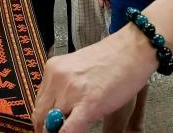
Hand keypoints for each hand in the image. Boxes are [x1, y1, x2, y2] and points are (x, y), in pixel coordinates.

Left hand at [32, 26, 156, 132]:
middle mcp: (58, 78)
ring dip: (60, 132)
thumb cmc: (112, 59)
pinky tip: (78, 131)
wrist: (134, 48)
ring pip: (51, 125)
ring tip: (77, 125)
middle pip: (40, 116)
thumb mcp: (78, 69)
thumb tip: (55, 115)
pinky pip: (68, 130)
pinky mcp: (89, 103)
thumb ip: (64, 88)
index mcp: (54, 68)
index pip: (38, 103)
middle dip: (48, 129)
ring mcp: (72, 91)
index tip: (49, 127)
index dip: (43, 120)